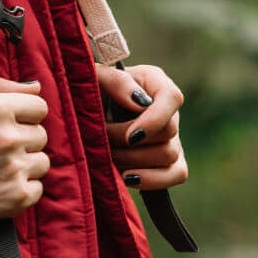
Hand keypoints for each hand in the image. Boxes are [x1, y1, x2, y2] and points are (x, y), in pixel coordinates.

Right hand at [0, 77, 49, 244]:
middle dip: (22, 138)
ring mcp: (15, 168)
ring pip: (42, 161)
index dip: (22, 114)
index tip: (6, 123)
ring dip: (24, 163)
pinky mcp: (18, 196)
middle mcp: (9, 137)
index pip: (38, 106)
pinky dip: (22, 187)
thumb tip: (34, 86)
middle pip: (40, 134)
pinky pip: (38, 187)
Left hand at [97, 63, 187, 191]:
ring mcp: (173, 137)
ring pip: (168, 155)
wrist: (82, 114)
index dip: (154, 120)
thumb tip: (138, 102)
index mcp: (155, 83)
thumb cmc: (88, 91)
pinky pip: (175, 175)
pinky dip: (151, 179)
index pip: (171, 98)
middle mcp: (169, 110)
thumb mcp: (95, 78)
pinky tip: (126, 177)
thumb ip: (115, 81)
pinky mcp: (171, 162)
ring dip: (131, 159)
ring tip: (106, 153)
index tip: (130, 136)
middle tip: (101, 138)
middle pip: (167, 132)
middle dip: (128, 141)